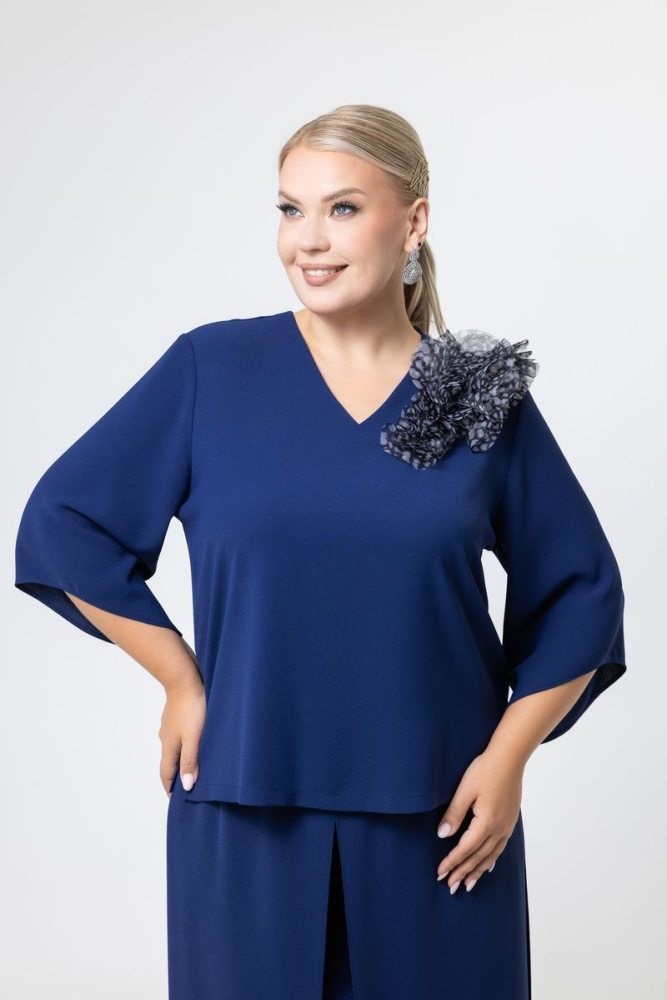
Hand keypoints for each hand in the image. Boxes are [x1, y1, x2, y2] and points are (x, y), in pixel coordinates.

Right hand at [159, 675, 206, 797]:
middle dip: (176, 775)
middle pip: (169, 761)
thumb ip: (190, 761)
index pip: (166, 773)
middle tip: (185, 786)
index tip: (174, 799)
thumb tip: (185, 787)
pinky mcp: (175, 715)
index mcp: (169, 746)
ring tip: (192, 765)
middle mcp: (166, 738)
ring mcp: (170, 726)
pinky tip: (193, 741)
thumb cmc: (192, 708)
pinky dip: (184, 744)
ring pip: (174, 747)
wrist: (184, 679)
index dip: (170, 787)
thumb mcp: (194, 738)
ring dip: (181, 758)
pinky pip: (178, 735)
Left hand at [435, 750, 522, 892]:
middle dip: (463, 872)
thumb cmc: (485, 770)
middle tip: (451, 886)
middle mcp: (499, 829)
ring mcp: (507, 826)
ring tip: (468, 884)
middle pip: (478, 857)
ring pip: (491, 855)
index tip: (440, 873)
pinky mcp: (510, 820)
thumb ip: (454, 814)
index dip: (452, 862)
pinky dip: (492, 860)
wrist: (510, 758)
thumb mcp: (465, 790)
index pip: (465, 848)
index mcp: (486, 822)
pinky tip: (489, 866)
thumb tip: (442, 835)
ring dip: (478, 870)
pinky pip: (501, 847)